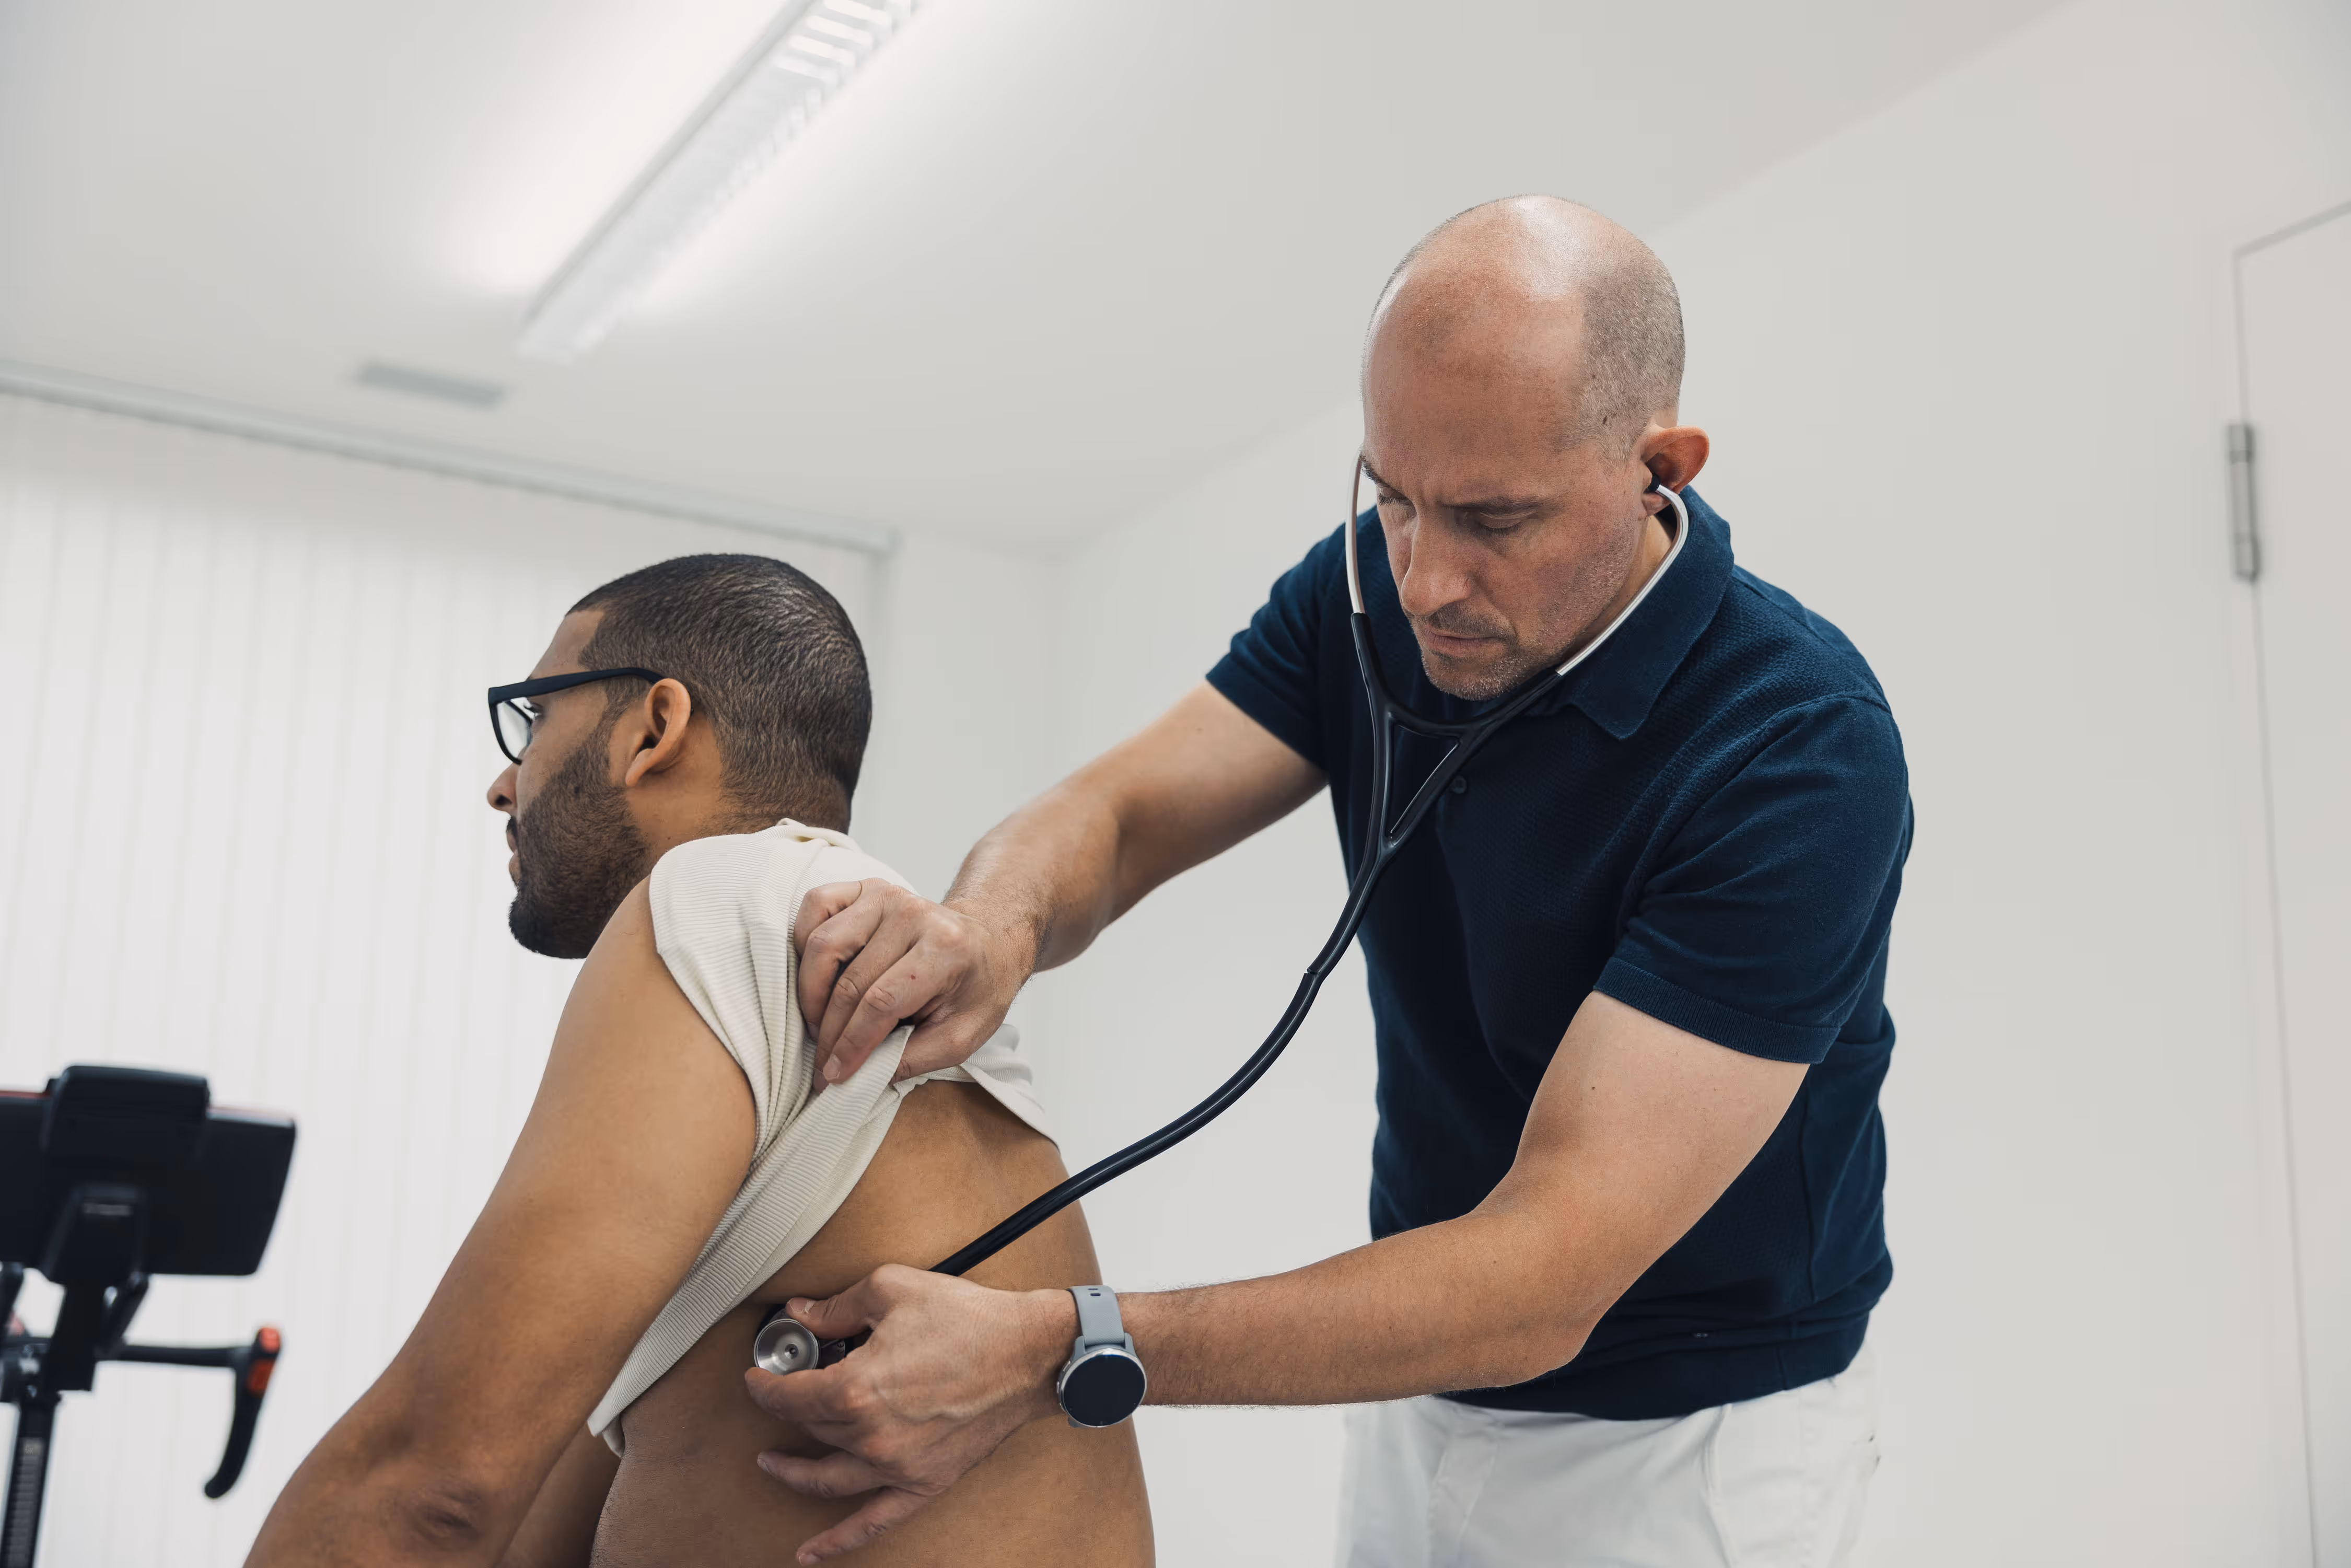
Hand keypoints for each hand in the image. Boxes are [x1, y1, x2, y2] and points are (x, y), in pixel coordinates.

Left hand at [744, 1266, 1071, 1563]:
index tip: (758, 1377)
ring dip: (793, 1473)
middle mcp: (871, 1435)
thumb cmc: (970, 1320)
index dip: (765, 1385)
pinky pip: (873, 1522)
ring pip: (827, 1478)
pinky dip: (838, 1541)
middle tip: (780, 1393)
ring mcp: (896, 1466)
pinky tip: (810, 1552)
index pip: (789, 1396)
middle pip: (809, 1429)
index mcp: (857, 1388)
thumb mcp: (891, 1290)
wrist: (1028, 1352)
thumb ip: (837, 1306)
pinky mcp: (923, 1482)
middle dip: (787, 1410)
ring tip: (774, 1463)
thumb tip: (802, 1314)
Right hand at [795, 881, 1029, 1084]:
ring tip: (819, 1024)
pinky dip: (804, 943)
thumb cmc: (976, 989)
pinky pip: (816, 907)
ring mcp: (887, 895)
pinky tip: (816, 975)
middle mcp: (913, 913)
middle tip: (822, 1064)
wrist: (988, 942)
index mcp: (945, 949)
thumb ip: (913, 1059)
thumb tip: (858, 1075)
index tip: (833, 1075)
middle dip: (829, 1032)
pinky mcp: (866, 887)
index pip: (881, 1002)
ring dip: (810, 993)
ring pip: (823, 945)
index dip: (851, 1044)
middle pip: (850, 981)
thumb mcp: (963, 1036)